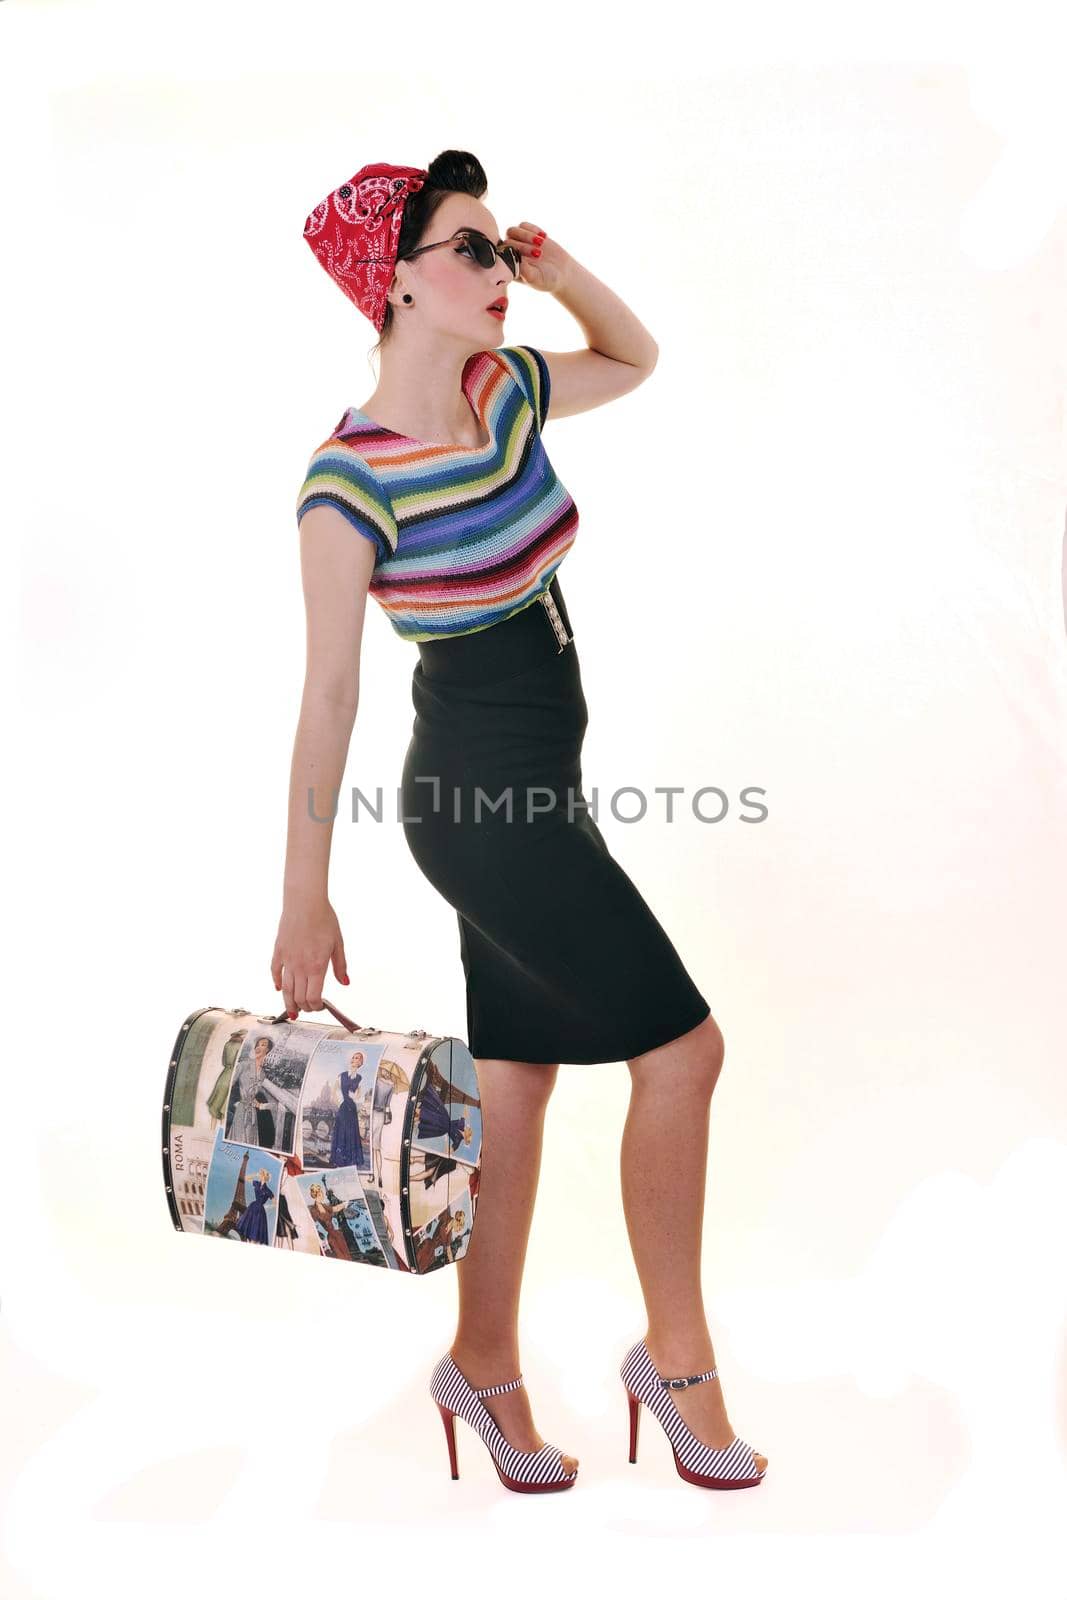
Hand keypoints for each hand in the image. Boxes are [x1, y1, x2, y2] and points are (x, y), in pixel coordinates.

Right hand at [272, 895, 347, 1015]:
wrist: (305, 903)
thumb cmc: (324, 920)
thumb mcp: (338, 943)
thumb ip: (340, 966)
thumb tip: (344, 982)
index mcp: (316, 966)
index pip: (313, 997)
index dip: (316, 1006)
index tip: (320, 1006)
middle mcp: (300, 966)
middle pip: (298, 997)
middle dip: (304, 1007)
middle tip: (308, 1008)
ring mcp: (287, 960)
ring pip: (285, 989)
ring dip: (288, 1002)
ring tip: (292, 1011)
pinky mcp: (278, 951)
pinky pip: (275, 972)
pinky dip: (277, 983)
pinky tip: (279, 988)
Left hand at [504, 221, 571, 294]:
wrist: (563, 273)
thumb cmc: (548, 281)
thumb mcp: (538, 280)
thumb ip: (526, 273)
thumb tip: (518, 260)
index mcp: (509, 267)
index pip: (502, 254)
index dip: (514, 253)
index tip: (530, 258)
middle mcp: (511, 254)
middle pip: (508, 241)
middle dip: (523, 246)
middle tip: (539, 254)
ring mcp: (518, 243)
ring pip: (513, 230)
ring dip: (527, 235)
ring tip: (541, 243)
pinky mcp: (528, 235)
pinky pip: (523, 225)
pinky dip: (533, 229)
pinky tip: (544, 237)